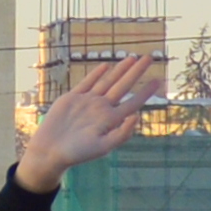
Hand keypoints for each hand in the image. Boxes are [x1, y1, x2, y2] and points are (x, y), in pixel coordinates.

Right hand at [14, 55, 164, 194]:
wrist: (51, 151)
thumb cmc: (77, 153)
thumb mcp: (103, 147)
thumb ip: (121, 134)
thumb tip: (136, 116)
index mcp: (111, 120)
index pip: (133, 102)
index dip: (146, 91)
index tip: (159, 80)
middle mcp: (102, 108)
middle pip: (123, 86)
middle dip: (136, 72)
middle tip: (149, 57)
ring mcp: (88, 102)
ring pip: (107, 81)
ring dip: (120, 69)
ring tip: (131, 58)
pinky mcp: (72, 98)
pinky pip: (87, 83)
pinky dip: (96, 74)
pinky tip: (105, 66)